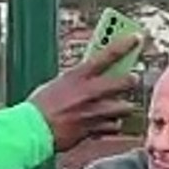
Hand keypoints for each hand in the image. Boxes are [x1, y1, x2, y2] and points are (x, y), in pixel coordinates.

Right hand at [28, 34, 140, 151]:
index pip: (107, 54)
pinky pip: (114, 126)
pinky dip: (111, 125)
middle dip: (131, 80)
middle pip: (124, 81)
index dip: (124, 44)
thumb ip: (77, 79)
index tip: (136, 38)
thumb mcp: (58, 84)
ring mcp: (93, 111)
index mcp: (78, 76)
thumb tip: (92, 74)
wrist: (32, 130)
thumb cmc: (40, 106)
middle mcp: (89, 92)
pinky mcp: (93, 129)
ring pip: (124, 107)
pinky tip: (104, 123)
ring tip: (116, 107)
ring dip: (122, 107)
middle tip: (131, 79)